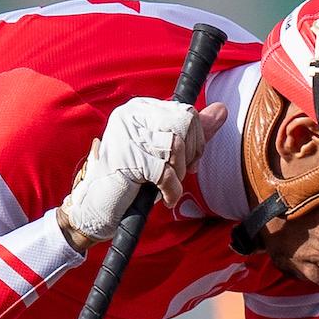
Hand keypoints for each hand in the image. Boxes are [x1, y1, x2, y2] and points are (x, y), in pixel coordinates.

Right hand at [59, 99, 228, 247]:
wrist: (97, 210)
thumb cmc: (132, 182)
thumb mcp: (166, 154)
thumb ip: (193, 132)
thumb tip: (222, 109)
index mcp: (140, 108)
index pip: (185, 111)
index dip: (196, 140)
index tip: (187, 161)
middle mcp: (130, 115)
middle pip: (184, 122)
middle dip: (190, 154)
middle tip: (178, 174)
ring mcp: (126, 135)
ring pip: (176, 145)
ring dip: (179, 173)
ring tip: (166, 185)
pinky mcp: (126, 159)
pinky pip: (165, 171)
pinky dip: (171, 189)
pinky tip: (165, 197)